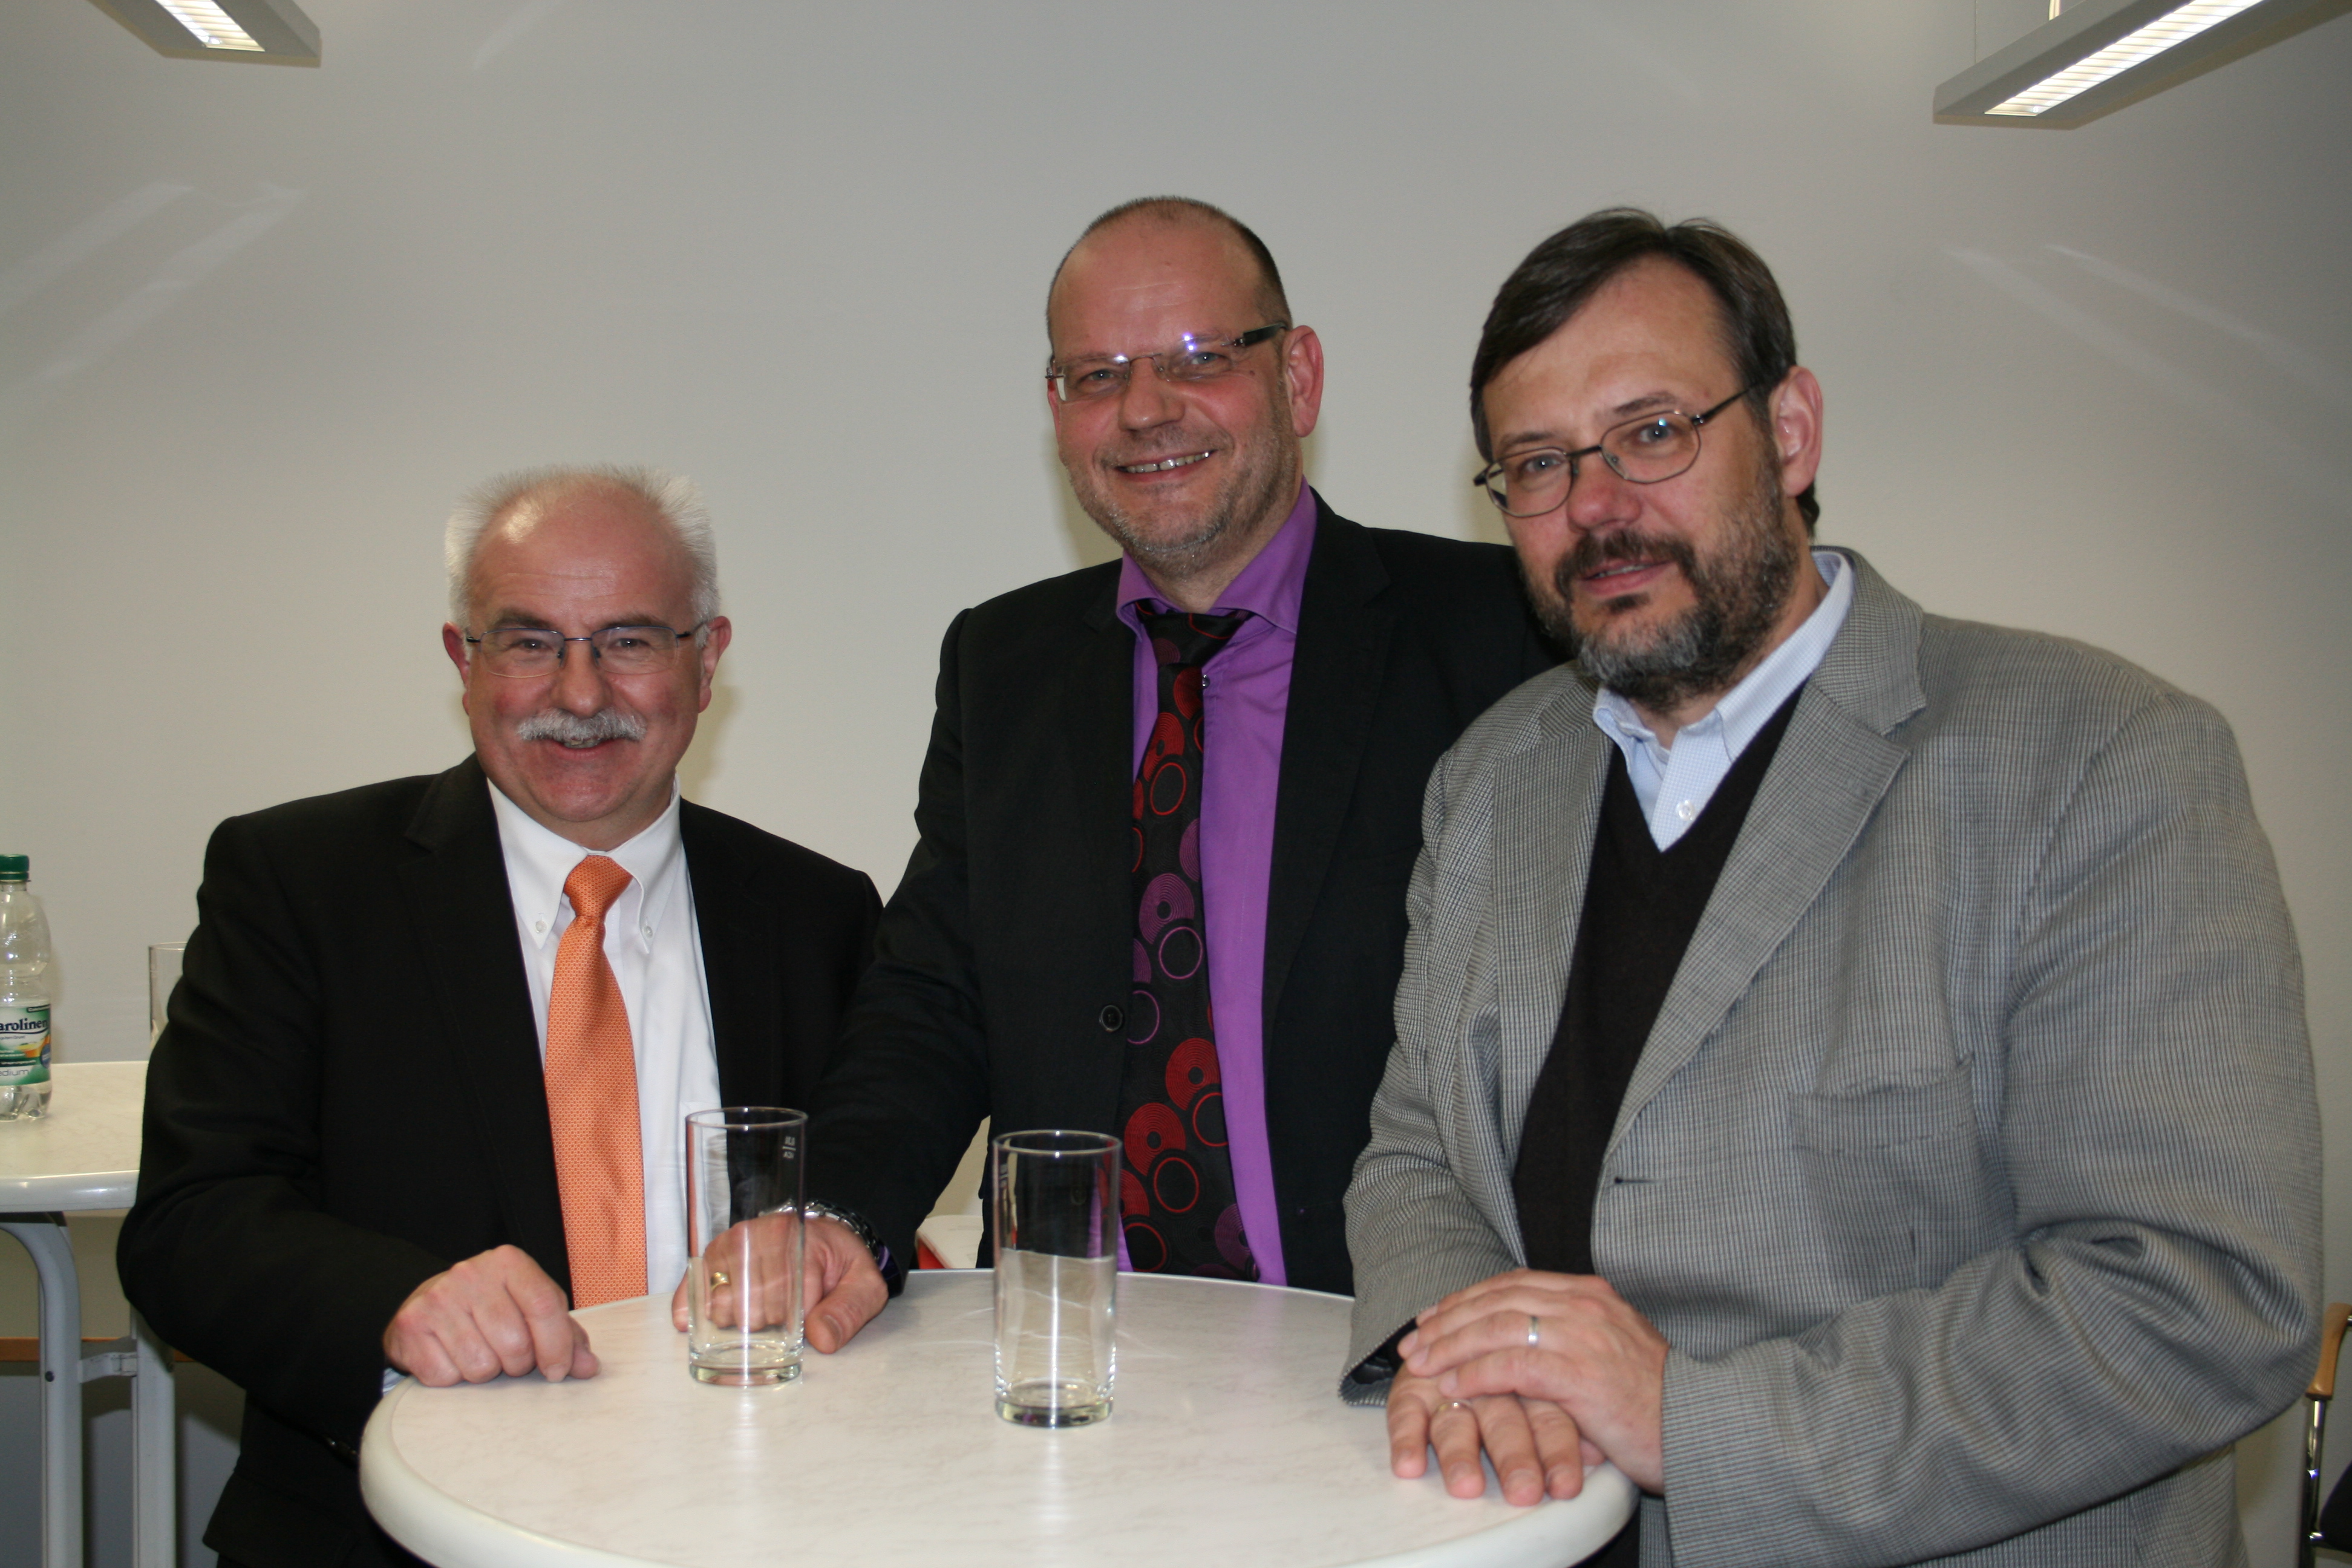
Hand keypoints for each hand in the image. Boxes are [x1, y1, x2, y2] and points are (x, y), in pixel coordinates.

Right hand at [384, 1244, 597, 1385]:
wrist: (426, 1304)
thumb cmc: (489, 1308)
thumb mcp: (529, 1308)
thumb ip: (564, 1335)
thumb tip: (589, 1367)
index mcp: (509, 1262)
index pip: (544, 1306)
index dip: (557, 1347)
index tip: (557, 1371)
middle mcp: (471, 1273)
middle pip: (515, 1343)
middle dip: (518, 1364)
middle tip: (509, 1357)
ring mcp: (438, 1298)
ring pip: (482, 1366)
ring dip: (487, 1371)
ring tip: (480, 1352)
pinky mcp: (412, 1325)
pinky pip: (448, 1377)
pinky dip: (455, 1377)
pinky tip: (452, 1356)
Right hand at [669, 1215, 886, 1353]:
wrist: (823, 1235)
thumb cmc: (840, 1264)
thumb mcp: (864, 1285)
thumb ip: (849, 1311)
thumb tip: (822, 1340)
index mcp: (805, 1243)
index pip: (788, 1299)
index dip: (795, 1319)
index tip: (803, 1320)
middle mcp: (765, 1236)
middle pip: (751, 1305)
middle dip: (765, 1323)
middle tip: (779, 1318)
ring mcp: (736, 1242)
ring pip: (722, 1300)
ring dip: (733, 1319)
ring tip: (754, 1315)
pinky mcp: (716, 1252)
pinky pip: (696, 1281)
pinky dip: (690, 1304)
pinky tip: (687, 1321)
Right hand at [1387, 1369, 1598, 1505]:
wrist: (1467, 1352)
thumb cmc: (1527, 1386)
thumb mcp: (1561, 1401)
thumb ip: (1573, 1425)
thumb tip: (1596, 1450)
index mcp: (1533, 1375)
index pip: (1551, 1414)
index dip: (1559, 1450)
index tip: (1566, 1488)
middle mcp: (1492, 1381)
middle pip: (1505, 1417)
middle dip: (1514, 1455)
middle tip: (1523, 1491)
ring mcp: (1447, 1384)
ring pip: (1456, 1420)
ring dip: (1460, 1455)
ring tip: (1467, 1487)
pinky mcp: (1416, 1388)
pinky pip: (1406, 1415)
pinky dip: (1407, 1438)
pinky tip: (1408, 1466)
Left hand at [1401, 1269, 1667, 1492]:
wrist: (1701, 1426)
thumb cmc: (1655, 1400)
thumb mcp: (1613, 1351)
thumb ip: (1573, 1335)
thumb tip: (1523, 1341)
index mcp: (1591, 1294)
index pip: (1513, 1283)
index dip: (1467, 1299)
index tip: (1435, 1316)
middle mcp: (1584, 1305)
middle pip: (1496, 1299)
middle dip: (1448, 1318)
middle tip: (1414, 1340)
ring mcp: (1581, 1336)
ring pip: (1495, 1327)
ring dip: (1451, 1345)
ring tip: (1422, 1363)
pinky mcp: (1578, 1374)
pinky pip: (1510, 1366)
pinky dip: (1475, 1373)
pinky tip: (1453, 1385)